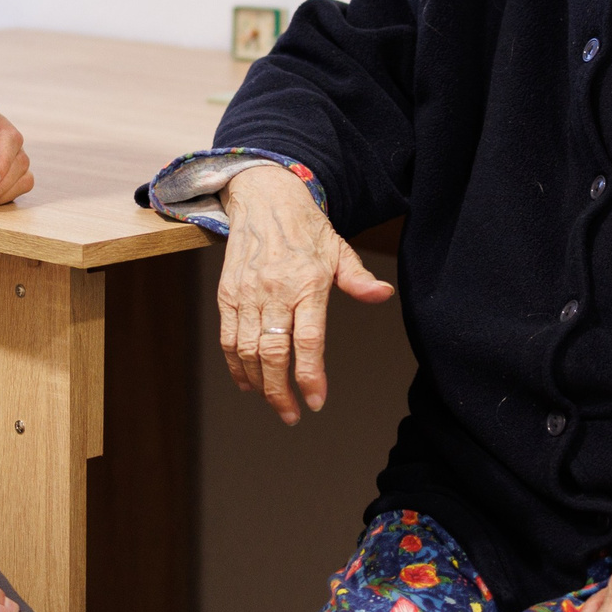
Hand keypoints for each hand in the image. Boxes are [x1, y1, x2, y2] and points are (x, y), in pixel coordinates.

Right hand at [217, 164, 393, 424]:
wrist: (263, 197)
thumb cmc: (305, 227)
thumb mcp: (339, 248)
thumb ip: (358, 279)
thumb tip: (383, 295)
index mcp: (308, 283)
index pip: (308, 340)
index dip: (310, 376)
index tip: (315, 401)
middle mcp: (275, 290)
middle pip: (274, 353)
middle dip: (280, 391)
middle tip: (291, 414)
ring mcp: (247, 293)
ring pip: (248, 350)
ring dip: (258, 383)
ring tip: (273, 401)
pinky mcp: (227, 293)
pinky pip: (228, 337)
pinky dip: (236, 364)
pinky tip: (247, 381)